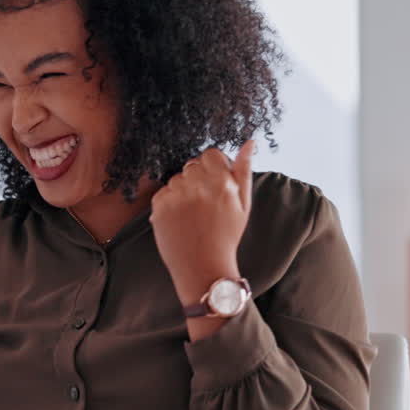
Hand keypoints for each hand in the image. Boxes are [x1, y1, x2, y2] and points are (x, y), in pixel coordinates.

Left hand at [150, 140, 254, 303]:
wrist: (204, 268)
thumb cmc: (226, 236)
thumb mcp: (243, 204)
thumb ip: (244, 170)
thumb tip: (250, 141)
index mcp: (222, 181)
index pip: (210, 154)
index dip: (213, 168)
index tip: (215, 186)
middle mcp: (198, 184)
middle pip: (192, 165)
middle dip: (198, 179)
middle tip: (205, 204)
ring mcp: (177, 195)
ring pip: (177, 178)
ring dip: (183, 191)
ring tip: (192, 215)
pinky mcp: (160, 206)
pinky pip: (163, 193)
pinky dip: (169, 204)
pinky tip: (180, 220)